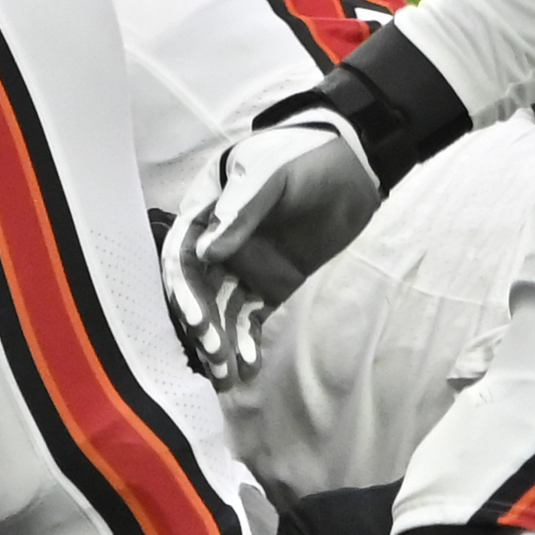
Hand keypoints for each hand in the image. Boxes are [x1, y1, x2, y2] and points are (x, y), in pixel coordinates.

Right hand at [160, 117, 378, 381]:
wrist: (353, 166)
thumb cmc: (304, 156)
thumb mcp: (270, 172)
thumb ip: (240, 210)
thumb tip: (208, 255)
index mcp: (204, 211)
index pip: (181, 256)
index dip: (184, 291)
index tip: (197, 321)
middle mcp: (216, 243)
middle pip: (197, 292)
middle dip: (202, 326)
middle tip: (214, 356)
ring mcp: (243, 266)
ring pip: (221, 311)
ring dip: (220, 344)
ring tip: (226, 378)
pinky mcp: (270, 284)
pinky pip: (251, 317)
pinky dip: (246, 341)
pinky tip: (249, 366)